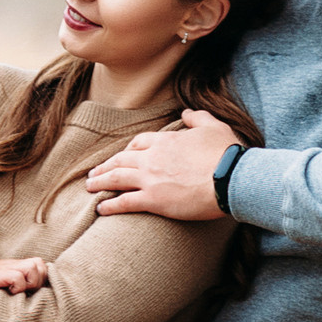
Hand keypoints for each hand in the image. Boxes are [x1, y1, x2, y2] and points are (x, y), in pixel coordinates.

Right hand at [0, 256, 50, 292]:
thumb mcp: (6, 283)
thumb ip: (20, 283)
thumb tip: (36, 297)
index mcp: (19, 266)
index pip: (42, 266)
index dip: (41, 278)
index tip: (32, 291)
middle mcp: (16, 264)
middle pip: (41, 265)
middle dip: (38, 281)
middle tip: (26, 292)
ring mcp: (10, 266)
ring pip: (34, 268)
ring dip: (30, 282)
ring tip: (18, 291)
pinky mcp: (3, 273)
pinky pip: (19, 278)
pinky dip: (17, 288)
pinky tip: (8, 293)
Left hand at [84, 108, 239, 218]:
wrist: (232, 178)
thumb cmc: (226, 153)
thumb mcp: (214, 127)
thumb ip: (198, 118)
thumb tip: (187, 112)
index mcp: (166, 141)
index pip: (139, 142)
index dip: (127, 149)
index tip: (122, 155)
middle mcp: (152, 158)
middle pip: (121, 159)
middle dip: (105, 166)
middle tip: (95, 172)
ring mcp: (150, 179)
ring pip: (116, 178)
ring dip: (100, 182)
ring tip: (90, 187)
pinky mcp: (153, 200)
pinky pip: (124, 202)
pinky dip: (110, 205)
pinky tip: (100, 209)